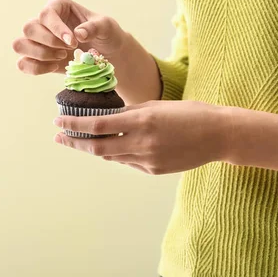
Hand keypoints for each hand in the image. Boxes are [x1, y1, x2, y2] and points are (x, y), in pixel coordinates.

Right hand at [13, 0, 129, 74]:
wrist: (107, 54)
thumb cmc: (106, 35)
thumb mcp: (107, 26)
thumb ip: (94, 27)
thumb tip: (78, 33)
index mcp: (58, 7)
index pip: (46, 14)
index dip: (56, 29)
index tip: (73, 42)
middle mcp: (43, 22)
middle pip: (28, 28)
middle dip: (48, 42)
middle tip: (68, 50)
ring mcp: (37, 41)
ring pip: (20, 45)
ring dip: (40, 54)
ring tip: (61, 57)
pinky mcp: (36, 59)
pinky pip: (23, 64)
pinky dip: (36, 68)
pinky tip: (54, 67)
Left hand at [53, 100, 229, 174]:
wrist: (219, 135)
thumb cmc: (189, 113)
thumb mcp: (156, 106)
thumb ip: (129, 113)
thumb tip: (106, 118)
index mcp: (141, 120)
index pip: (97, 124)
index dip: (74, 124)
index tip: (58, 121)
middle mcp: (141, 142)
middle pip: (97, 147)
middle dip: (74, 142)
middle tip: (59, 137)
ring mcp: (147, 160)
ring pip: (111, 156)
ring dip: (95, 148)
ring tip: (82, 140)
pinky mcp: (154, 170)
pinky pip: (127, 162)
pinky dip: (117, 154)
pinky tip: (115, 146)